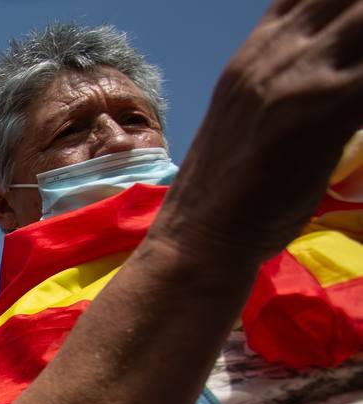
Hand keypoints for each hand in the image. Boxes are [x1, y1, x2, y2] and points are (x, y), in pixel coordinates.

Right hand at [155, 0, 362, 261]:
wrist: (199, 239)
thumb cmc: (231, 189)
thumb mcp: (251, 109)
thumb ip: (288, 75)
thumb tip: (332, 70)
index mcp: (258, 47)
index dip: (345, 7)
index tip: (353, 39)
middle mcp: (276, 48)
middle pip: (350, 1)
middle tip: (362, 74)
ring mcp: (301, 74)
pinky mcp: (328, 106)